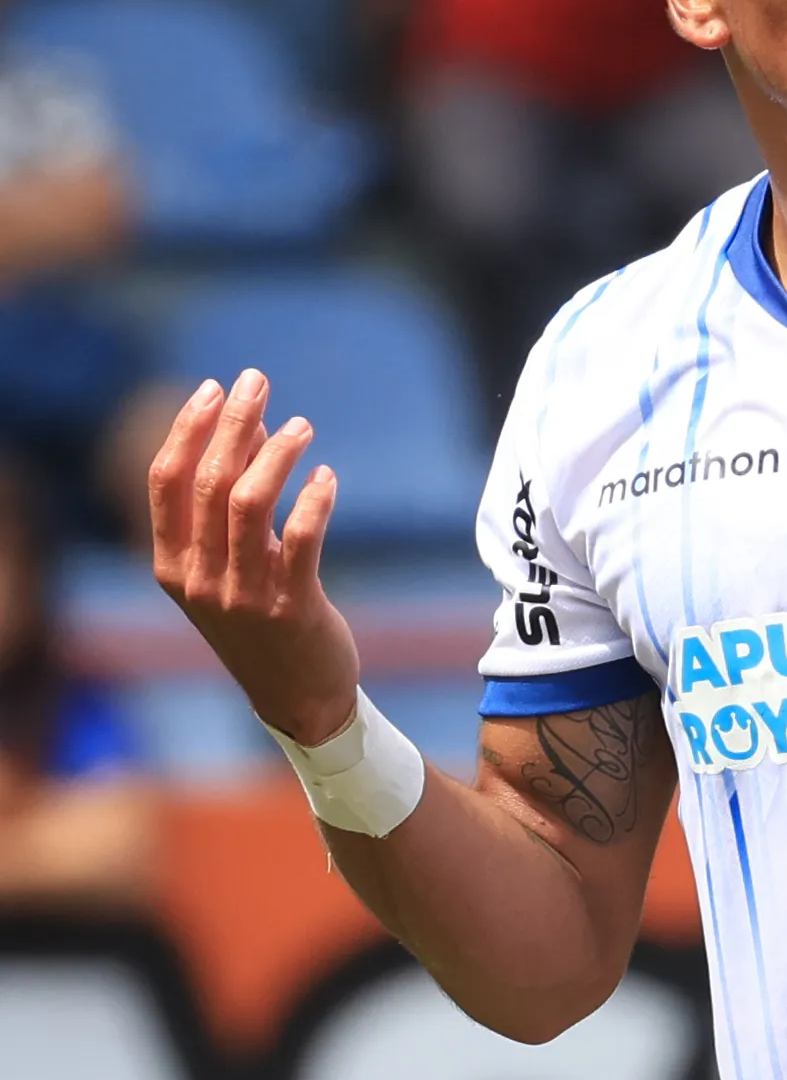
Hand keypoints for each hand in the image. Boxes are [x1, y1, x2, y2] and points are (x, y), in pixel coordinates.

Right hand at [147, 372, 360, 746]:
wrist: (297, 696)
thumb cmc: (262, 622)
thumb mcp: (226, 570)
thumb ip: (225, 511)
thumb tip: (246, 432)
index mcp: (171, 564)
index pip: (165, 482)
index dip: (187, 429)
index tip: (212, 388)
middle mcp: (198, 577)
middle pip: (208, 481)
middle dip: (232, 424)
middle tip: (258, 382)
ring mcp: (242, 594)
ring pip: (250, 503)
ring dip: (277, 454)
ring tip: (302, 426)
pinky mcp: (291, 605)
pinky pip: (301, 539)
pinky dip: (314, 499)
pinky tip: (328, 476)